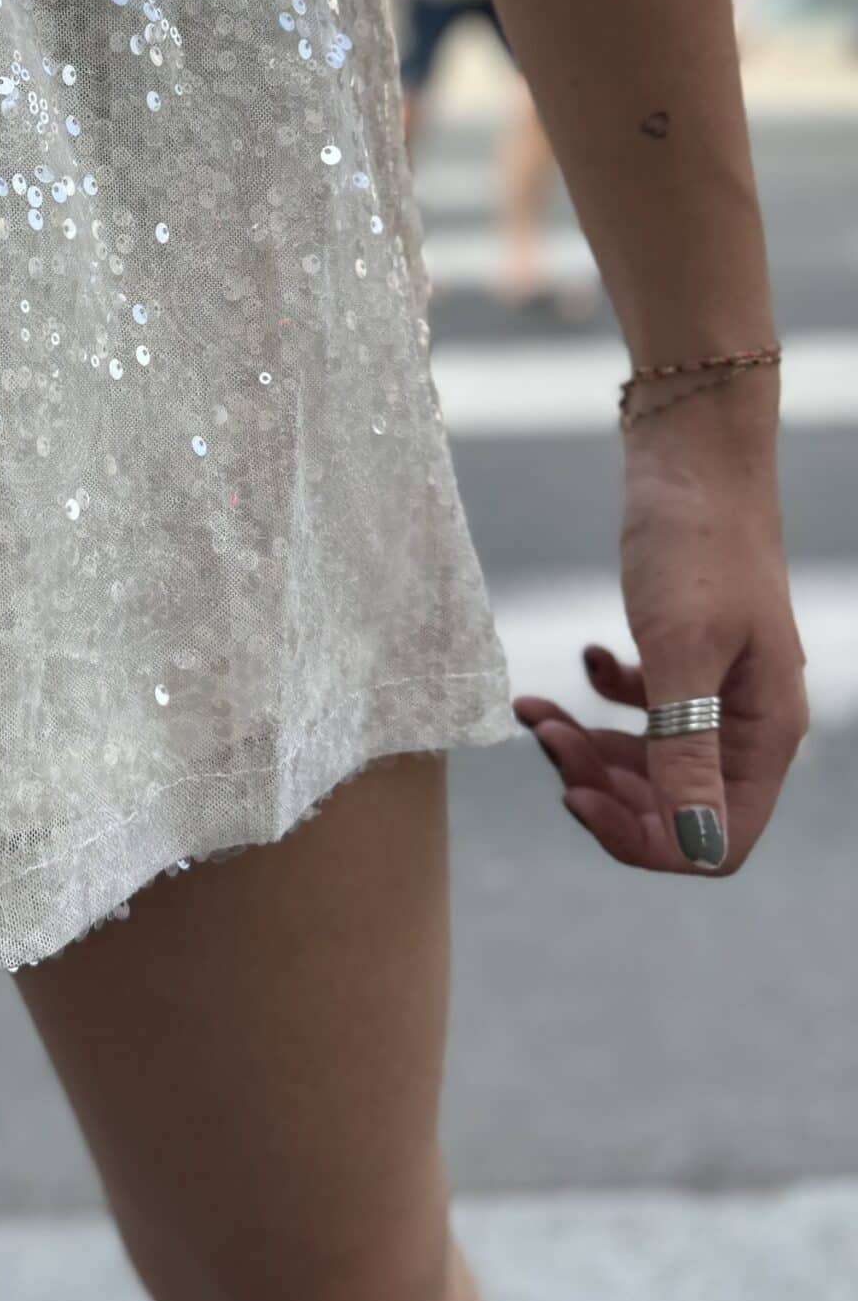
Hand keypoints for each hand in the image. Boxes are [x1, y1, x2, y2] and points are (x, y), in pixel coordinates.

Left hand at [514, 374, 806, 874]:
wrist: (692, 452)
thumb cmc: (695, 543)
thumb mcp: (682, 650)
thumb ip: (685, 751)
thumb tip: (696, 847)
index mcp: (764, 733)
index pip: (715, 841)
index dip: (644, 838)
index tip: (574, 795)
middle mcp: (748, 723)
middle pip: (672, 806)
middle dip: (600, 786)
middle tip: (544, 736)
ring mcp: (716, 690)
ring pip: (647, 761)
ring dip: (587, 746)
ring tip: (536, 708)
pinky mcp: (683, 655)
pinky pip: (639, 712)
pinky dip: (598, 700)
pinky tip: (582, 662)